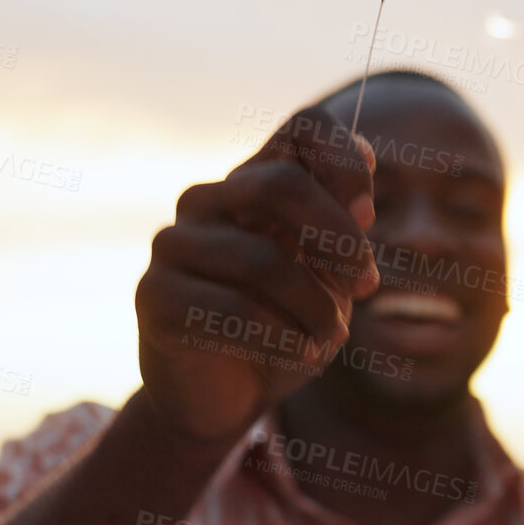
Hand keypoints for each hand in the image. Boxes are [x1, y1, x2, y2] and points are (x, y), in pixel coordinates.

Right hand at [135, 108, 381, 442]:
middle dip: (339, 240)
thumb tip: (367, 151)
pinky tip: (303, 353)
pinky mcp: (154, 296)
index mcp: (258, 184)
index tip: (369, 213)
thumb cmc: (286, 327)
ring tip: (333, 336)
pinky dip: (284, 336)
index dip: (343, 158)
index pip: (302, 127)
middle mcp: (209, 201)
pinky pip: (232, 309)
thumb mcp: (331, 278)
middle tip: (366, 285)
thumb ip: (345, 223)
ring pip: (261, 260)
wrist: (227, 398)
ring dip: (316, 307)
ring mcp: (174, 244)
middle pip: (277, 184)